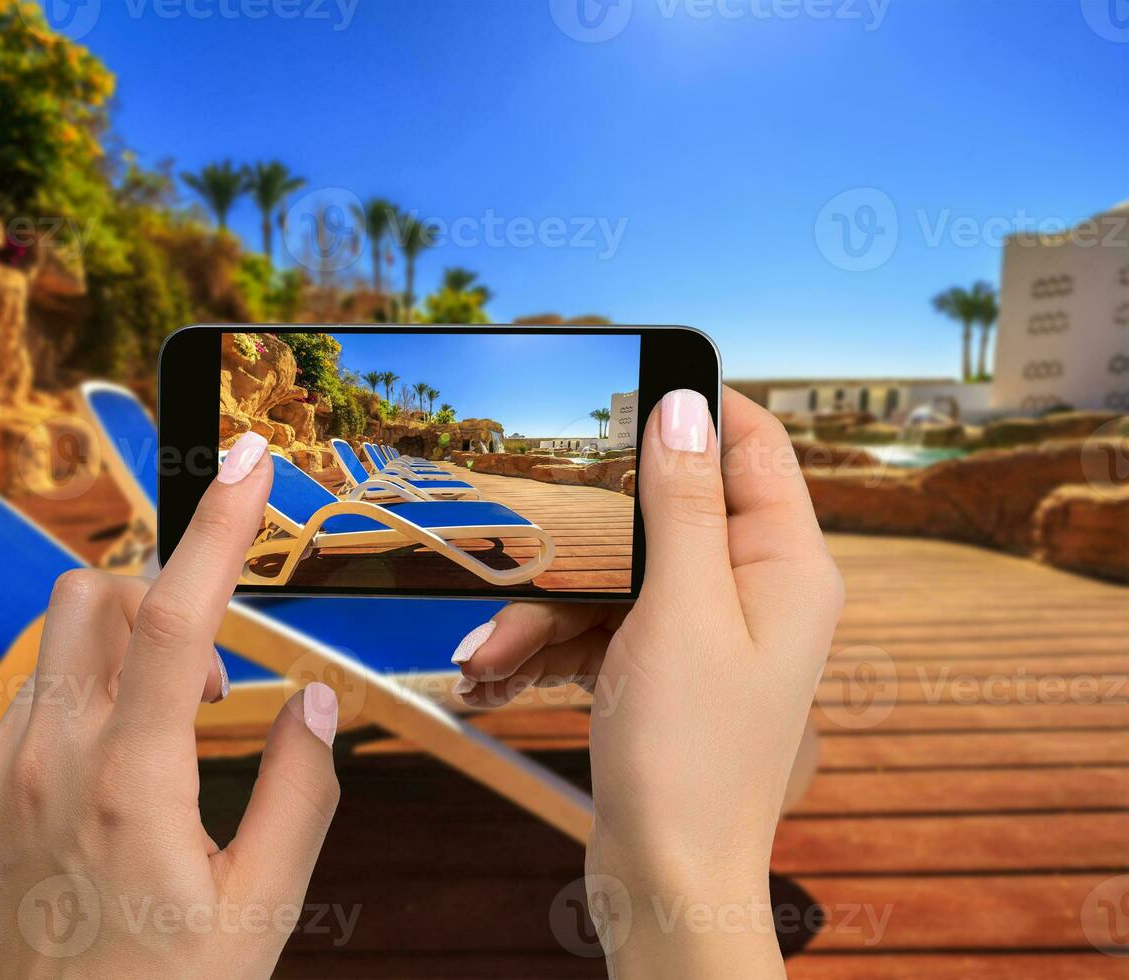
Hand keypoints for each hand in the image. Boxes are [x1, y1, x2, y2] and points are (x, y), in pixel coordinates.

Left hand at [0, 433, 340, 977]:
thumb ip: (300, 789)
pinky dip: (69, 720)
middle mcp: (44, 766)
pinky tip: (93, 803)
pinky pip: (15, 714)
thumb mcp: (264, 909)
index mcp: (134, 786)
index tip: (246, 456)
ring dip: (115, 667)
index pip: (180, 616)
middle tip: (205, 688)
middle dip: (154, 601)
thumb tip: (314, 696)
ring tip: (153, 757)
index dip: (219, 523)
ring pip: (51, 653)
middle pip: (89, 596)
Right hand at [451, 388, 842, 976]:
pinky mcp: (658, 670)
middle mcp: (751, 590)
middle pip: (660, 515)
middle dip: (578, 540)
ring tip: (484, 655)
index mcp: (785, 564)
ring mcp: (703, 633)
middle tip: (520, 541)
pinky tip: (491, 676)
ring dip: (542, 611)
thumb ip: (684, 503)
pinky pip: (596, 630)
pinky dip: (545, 647)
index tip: (615, 385)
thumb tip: (685, 405)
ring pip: (612, 579)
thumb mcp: (682, 610)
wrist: (667, 881)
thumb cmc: (692, 755)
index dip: (691, 407)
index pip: (752, 446)